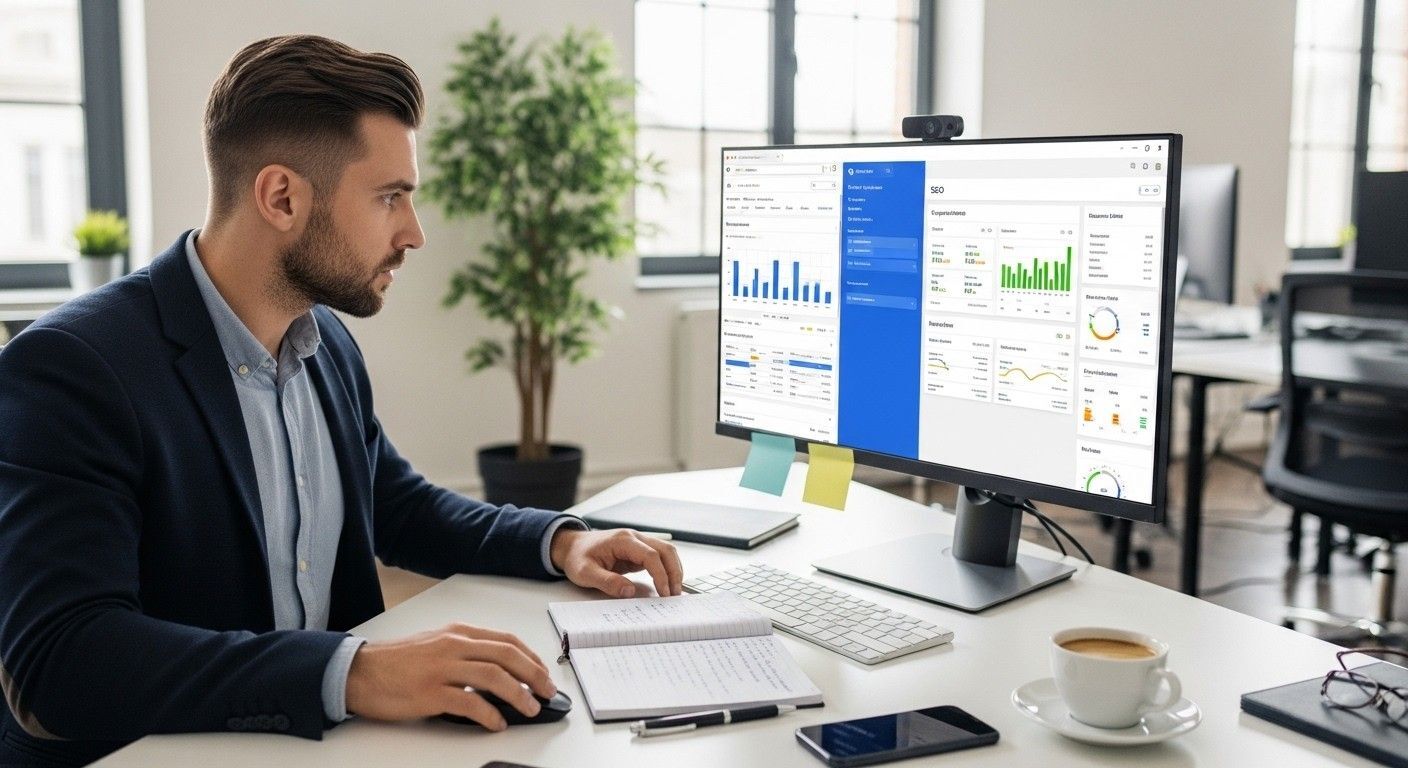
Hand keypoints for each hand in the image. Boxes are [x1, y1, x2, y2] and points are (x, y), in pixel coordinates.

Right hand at [344, 623, 555, 730]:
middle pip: (507, 655)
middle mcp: (453, 645)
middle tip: (547, 691)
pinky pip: (469, 702)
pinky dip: (489, 714)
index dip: (531, 657)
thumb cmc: (396, 662)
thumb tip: (499, 673)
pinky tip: (497, 723)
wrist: (359, 671)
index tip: (543, 672)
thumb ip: (465, 653)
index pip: (506, 640)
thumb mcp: (436, 645)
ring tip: (530, 708)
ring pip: (493, 677)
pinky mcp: (430, 692)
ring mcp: (442, 668)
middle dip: (533, 674)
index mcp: (457, 632)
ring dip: (518, 694)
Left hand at [550, 527, 683, 597]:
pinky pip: (659, 557)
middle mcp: (634, 537)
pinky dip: (667, 569)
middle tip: (675, 595)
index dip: (660, 575)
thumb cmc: (577, 557)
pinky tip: (668, 583)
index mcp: (622, 540)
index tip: (664, 593)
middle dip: (674, 572)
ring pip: (666, 551)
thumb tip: (629, 592)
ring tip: (675, 591)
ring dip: (674, 570)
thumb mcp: (585, 573)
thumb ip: (607, 582)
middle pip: (665, 550)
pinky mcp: (638, 550)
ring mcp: (638, 542)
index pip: (651, 555)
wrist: (572, 546)